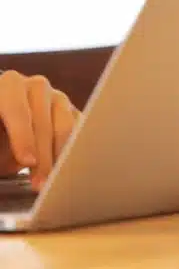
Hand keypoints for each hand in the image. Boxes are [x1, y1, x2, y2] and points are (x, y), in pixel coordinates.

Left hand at [0, 71, 79, 189]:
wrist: (8, 132)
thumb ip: (0, 144)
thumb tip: (23, 157)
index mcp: (9, 85)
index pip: (17, 109)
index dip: (22, 137)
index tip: (26, 162)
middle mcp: (36, 86)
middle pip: (43, 122)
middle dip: (42, 156)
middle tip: (40, 183)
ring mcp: (59, 99)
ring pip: (66, 127)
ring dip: (59, 158)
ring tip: (52, 181)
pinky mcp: (74, 113)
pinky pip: (80, 133)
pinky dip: (74, 154)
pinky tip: (66, 172)